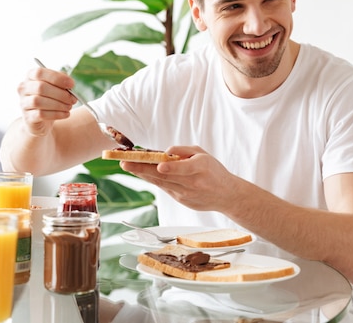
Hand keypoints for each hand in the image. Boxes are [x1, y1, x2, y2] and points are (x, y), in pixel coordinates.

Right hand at [18, 66, 77, 136]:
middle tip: (73, 99)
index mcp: (31, 76)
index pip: (40, 73)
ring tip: (69, 107)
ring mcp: (24, 103)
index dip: (57, 78)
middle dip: (60, 94)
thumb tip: (70, 84)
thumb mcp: (56, 87)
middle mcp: (24, 88)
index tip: (71, 84)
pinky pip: (41, 114)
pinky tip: (66, 114)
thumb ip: (62, 82)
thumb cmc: (51, 99)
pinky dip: (56, 114)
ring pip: (39, 101)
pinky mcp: (28, 117)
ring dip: (59, 104)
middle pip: (40, 87)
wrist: (42, 120)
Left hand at [120, 146, 241, 211]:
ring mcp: (186, 194)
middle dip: (144, 169)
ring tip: (128, 166)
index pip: (185, 169)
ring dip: (143, 174)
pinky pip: (164, 188)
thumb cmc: (214, 171)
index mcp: (202, 168)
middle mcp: (193, 183)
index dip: (172, 168)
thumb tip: (165, 152)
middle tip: (126, 162)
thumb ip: (184, 151)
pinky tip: (140, 173)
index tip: (159, 165)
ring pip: (161, 183)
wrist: (226, 195)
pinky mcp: (181, 200)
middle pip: (166, 176)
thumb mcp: (203, 155)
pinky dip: (151, 180)